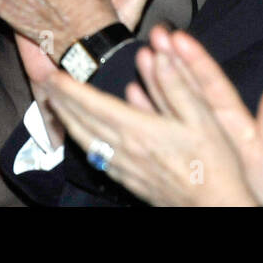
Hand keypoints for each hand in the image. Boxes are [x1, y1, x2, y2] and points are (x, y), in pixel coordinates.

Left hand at [43, 30, 262, 206]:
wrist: (217, 208)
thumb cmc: (215, 165)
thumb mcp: (204, 118)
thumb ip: (178, 85)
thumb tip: (159, 53)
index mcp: (140, 131)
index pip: (93, 105)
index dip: (70, 89)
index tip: (53, 74)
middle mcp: (125, 150)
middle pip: (81, 122)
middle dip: (60, 101)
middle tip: (45, 82)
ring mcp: (124, 168)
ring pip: (84, 140)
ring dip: (66, 120)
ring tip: (55, 104)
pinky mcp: (128, 180)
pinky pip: (96, 156)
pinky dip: (81, 139)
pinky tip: (80, 134)